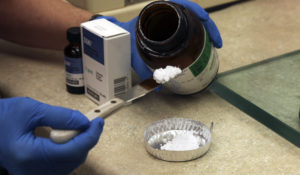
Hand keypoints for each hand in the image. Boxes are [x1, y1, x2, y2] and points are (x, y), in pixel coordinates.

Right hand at [0, 97, 103, 174]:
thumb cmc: (2, 117)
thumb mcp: (30, 109)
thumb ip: (60, 116)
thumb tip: (84, 121)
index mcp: (29, 155)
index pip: (72, 151)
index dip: (90, 136)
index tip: (98, 122)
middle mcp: (33, 171)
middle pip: (74, 159)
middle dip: (87, 140)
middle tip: (91, 123)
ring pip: (70, 164)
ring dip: (80, 145)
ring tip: (80, 128)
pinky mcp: (36, 172)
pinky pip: (61, 166)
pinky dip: (70, 151)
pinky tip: (70, 138)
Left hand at [97, 0, 221, 84]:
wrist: (113, 36)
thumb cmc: (122, 39)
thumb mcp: (134, 54)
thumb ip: (144, 71)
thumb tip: (158, 88)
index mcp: (157, 12)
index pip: (184, 5)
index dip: (199, 13)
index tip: (208, 24)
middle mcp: (164, 13)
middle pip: (193, 13)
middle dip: (208, 25)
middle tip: (216, 41)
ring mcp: (167, 19)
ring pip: (191, 19)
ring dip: (204, 30)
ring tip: (212, 44)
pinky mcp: (167, 26)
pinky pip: (185, 26)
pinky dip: (195, 33)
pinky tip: (199, 45)